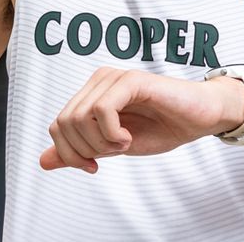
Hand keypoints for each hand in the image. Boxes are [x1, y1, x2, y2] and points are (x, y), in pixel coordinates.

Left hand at [39, 67, 243, 171]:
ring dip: (101, 142)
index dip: (70, 154)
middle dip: (85, 149)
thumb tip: (43, 161)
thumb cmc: (161, 128)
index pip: (57, 126)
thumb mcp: (113, 147)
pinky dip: (112, 132)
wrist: (200, 119)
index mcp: (90, 95)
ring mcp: (113, 78)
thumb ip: (81, 151)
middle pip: (64, 123)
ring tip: (124, 142)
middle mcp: (97, 81)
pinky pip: (103, 109)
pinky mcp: (131, 80)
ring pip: (79, 116)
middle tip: (113, 152)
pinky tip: (128, 137)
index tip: (94, 166)